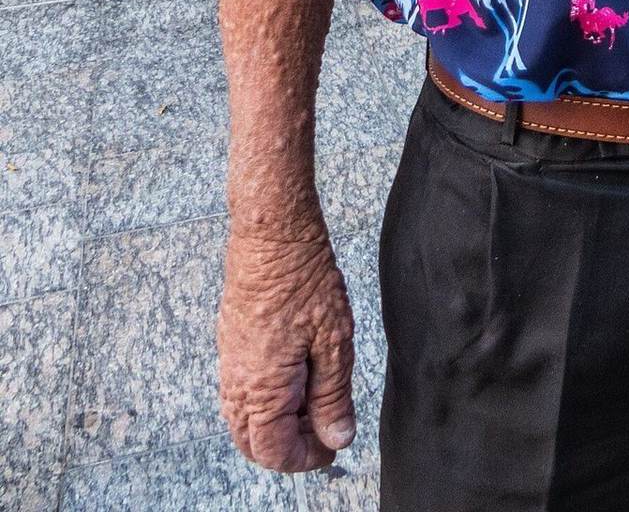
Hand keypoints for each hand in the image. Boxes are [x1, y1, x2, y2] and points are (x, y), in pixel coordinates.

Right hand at [218, 222, 355, 470]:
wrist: (271, 233)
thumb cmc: (304, 279)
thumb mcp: (333, 341)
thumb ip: (333, 396)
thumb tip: (337, 437)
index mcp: (261, 389)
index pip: (273, 451)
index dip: (305, 458)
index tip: (333, 447)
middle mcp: (236, 381)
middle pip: (251, 441)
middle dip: (286, 448)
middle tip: (322, 431)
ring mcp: (228, 359)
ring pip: (242, 416)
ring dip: (275, 423)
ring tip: (313, 400)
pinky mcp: (231, 340)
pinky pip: (239, 389)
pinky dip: (264, 398)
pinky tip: (295, 375)